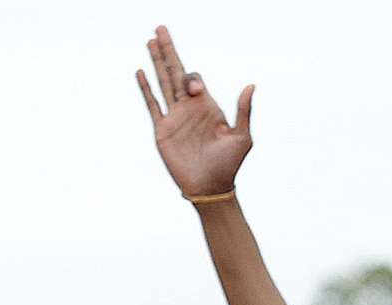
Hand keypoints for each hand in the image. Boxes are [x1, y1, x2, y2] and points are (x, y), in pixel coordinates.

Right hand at [135, 26, 253, 198]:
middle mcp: (189, 108)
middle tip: (160, 28)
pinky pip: (152, 105)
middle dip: (169, 50)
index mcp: (207, 106)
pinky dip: (146, 89)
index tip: (194, 90)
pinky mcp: (162, 130)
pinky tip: (141, 72)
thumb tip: (251, 85)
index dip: (192, 78)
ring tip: (150, 41)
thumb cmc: (229, 165)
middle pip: (175, 72)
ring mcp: (174, 117)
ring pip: (162, 82)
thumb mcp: (242, 137)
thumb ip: (244, 111)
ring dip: (156, 62)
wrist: (210, 188)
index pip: (195, 79)